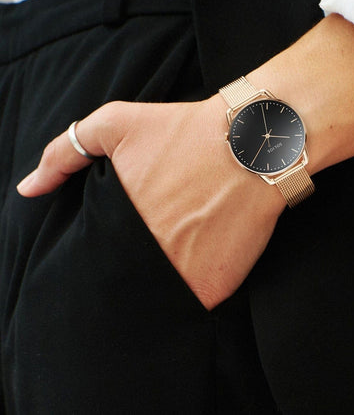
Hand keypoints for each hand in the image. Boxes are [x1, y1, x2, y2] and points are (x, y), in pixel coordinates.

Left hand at [17, 96, 285, 309]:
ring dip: (159, 284)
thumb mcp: (116, 123)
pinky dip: (192, 291)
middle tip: (151, 246)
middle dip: (127, 269)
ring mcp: (179, 276)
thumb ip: (65, 152)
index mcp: (115, 223)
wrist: (251, 144)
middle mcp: (144, 255)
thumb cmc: (184, 130)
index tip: (116, 244)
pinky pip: (192, 304)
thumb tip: (28, 188)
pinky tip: (203, 260)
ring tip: (178, 254)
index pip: (90, 260)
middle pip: (121, 280)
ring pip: (155, 297)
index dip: (100, 255)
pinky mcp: (213, 288)